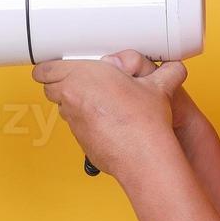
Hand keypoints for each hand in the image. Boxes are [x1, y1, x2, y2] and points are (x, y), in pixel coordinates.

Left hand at [31, 52, 188, 180]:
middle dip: (62, 83)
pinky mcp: (80, 140)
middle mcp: (71, 99)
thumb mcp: (158, 85)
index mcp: (81, 77)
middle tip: (82, 81)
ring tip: (98, 101)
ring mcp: (74, 122)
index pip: (46, 69)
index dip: (50, 66)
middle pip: (50, 87)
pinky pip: (76, 126)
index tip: (60, 65)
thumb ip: (166, 72)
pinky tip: (106, 121)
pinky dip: (86, 122)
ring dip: (74, 102)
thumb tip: (173, 69)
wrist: (143, 155)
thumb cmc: (144, 121)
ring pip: (63, 107)